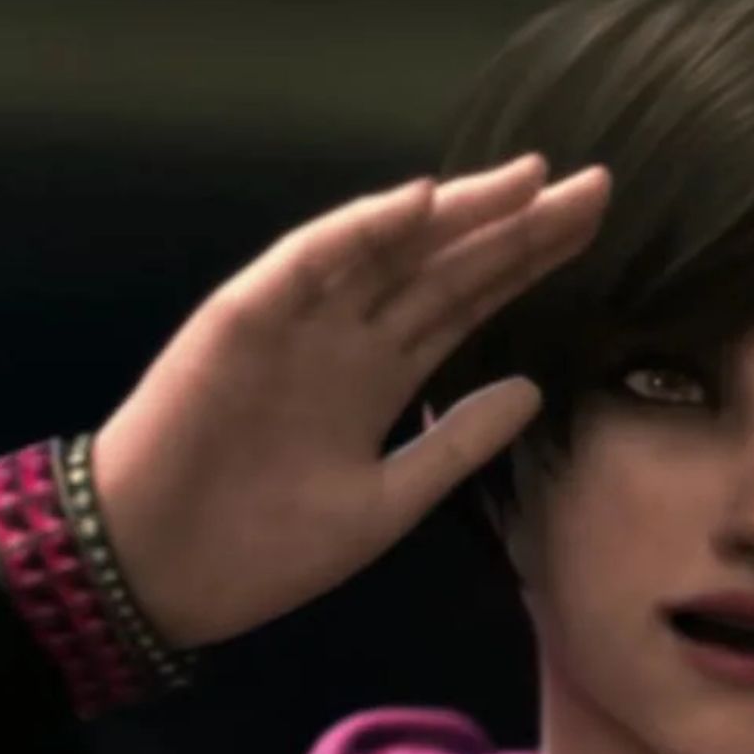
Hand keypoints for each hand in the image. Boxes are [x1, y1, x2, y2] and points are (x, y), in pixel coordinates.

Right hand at [86, 155, 609, 646]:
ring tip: (529, 178)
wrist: (159, 574)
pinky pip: (310, 263)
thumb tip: (534, 390)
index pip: (469, 302)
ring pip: (391, 250)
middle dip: (518, 226)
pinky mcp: (245, 318)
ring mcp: (299, 321)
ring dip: (456, 212)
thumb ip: (457, 443)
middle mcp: (349, 336)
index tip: (591, 228)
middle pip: (448, 266)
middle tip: (595, 186)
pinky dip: (361, 230)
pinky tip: (421, 202)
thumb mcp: (388, 502)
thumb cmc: (262, 545)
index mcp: (381, 376)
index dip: (528, 263)